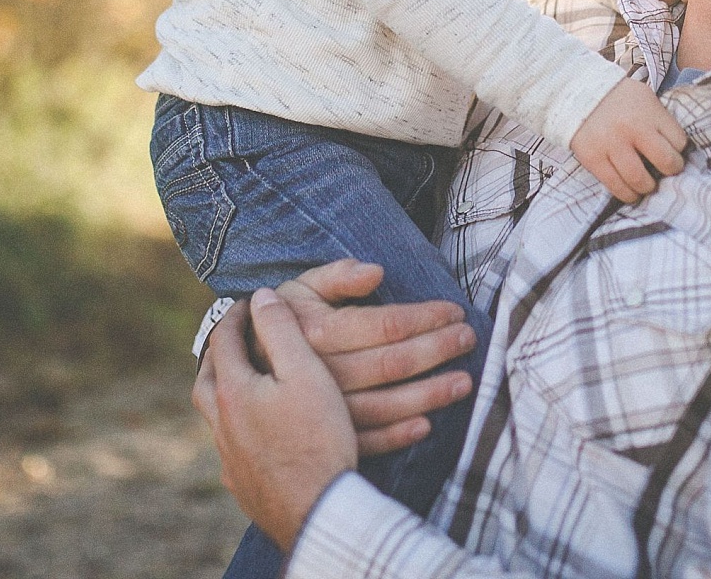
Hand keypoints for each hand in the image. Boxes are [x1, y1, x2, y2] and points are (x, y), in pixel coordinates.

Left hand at [193, 288, 357, 551]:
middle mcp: (222, 426)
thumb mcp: (306, 373)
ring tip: (243, 384)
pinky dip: (238, 431)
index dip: (235, 316)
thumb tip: (261, 296)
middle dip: (217, 354)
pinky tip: (256, 433)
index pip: (222, 341)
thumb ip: (281, 330)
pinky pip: (231, 449)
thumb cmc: (316, 439)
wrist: (318, 512)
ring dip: (224, 394)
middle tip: (233, 340)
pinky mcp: (243, 485)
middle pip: (206, 380)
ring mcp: (230, 459)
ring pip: (215, 417)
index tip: (247, 301)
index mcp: (233, 393)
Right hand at [272, 259, 477, 454]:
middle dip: (436, 349)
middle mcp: (320, 374)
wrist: (242, 373)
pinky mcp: (323, 438)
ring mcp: (321, 411)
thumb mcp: (299, 289)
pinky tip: (426, 426)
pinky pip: (366, 441)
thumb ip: (337, 275)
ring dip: (429, 395)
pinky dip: (398, 435)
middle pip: (390, 364)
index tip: (453, 310)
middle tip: (468, 338)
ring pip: (384, 405)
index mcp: (316, 333)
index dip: (423, 318)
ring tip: (463, 382)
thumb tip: (376, 270)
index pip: (382, 325)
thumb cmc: (283, 322)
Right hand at [570, 76, 687, 201]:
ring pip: (639, 180)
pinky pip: (615, 186)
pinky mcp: (593, 158)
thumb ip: (661, 121)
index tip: (673, 152)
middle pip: (666, 162)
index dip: (679, 150)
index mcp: (649, 112)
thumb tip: (677, 151)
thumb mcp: (646, 98)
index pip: (679, 142)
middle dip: (671, 171)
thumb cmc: (619, 99)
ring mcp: (611, 145)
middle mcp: (632, 128)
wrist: (577, 92)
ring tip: (647, 185)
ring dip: (648, 187)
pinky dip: (627, 194)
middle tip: (666, 172)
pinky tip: (631, 192)